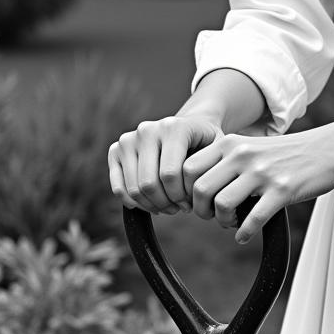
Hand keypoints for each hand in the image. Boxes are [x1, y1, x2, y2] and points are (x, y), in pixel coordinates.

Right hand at [108, 115, 223, 213]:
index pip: (169, 174)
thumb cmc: (206, 142)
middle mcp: (147, 129)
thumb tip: (199, 198)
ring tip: (168, 207)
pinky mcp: (115, 150)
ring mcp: (129, 139)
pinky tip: (151, 205)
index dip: (180, 196)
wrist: (192, 124)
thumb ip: (211, 169)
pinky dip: (133, 202)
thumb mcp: (217, 150)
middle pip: (148, 183)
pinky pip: (118, 187)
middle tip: (179, 209)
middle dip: (165, 203)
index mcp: (173, 127)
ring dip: (151, 205)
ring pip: (133, 188)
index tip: (191, 203)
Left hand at [182, 127, 333, 243]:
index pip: (188, 167)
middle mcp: (243, 155)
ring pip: (222, 205)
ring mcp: (263, 173)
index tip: (196, 202)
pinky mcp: (282, 190)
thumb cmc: (288, 152)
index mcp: (232, 143)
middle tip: (213, 216)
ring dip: (223, 222)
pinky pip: (252, 220)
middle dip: (202, 210)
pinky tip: (245, 234)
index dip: (186, 190)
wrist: (329, 148)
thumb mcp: (251, 145)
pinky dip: (244, 233)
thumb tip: (195, 188)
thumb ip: (225, 160)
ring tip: (232, 222)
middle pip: (200, 189)